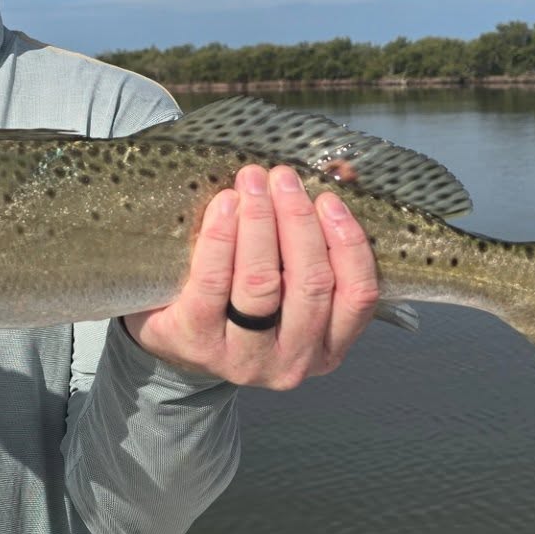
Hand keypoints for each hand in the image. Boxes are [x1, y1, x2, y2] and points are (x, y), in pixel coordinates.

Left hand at [123, 164, 380, 388]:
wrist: (178, 338)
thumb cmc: (246, 298)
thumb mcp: (290, 279)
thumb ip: (321, 234)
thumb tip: (342, 171)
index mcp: (328, 348)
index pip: (357, 295)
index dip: (347, 242)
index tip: (328, 198)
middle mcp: (293, 362)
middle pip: (309, 283)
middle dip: (298, 220)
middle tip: (282, 177)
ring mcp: (244, 358)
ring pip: (262, 284)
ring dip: (261, 223)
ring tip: (252, 182)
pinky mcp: (198, 343)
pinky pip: (213, 283)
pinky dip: (222, 238)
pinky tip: (225, 205)